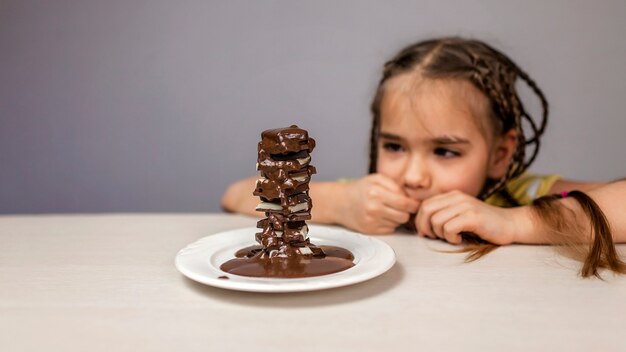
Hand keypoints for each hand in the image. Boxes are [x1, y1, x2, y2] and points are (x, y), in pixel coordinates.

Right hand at [337, 174, 419, 233]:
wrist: (340, 202)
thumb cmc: (361, 189)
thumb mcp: (376, 179)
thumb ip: (395, 185)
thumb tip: (411, 198)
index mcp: (376, 193)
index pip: (405, 203)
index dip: (414, 204)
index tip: (415, 202)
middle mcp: (373, 209)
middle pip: (404, 216)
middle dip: (407, 212)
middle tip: (403, 206)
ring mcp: (371, 221)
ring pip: (398, 224)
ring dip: (397, 217)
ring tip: (389, 209)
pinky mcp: (370, 230)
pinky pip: (390, 229)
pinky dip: (389, 223)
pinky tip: (381, 216)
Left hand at [414, 190, 528, 244]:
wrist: (510, 224)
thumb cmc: (483, 225)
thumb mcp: (460, 215)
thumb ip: (443, 215)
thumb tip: (421, 226)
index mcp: (452, 196)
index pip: (425, 205)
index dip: (420, 221)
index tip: (426, 234)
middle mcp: (457, 197)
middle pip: (426, 211)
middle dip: (425, 227)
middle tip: (435, 238)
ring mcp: (465, 206)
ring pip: (436, 220)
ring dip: (440, 234)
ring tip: (452, 238)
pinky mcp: (473, 217)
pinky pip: (449, 228)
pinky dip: (451, 238)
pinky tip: (460, 239)